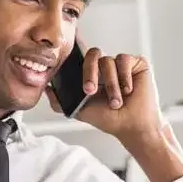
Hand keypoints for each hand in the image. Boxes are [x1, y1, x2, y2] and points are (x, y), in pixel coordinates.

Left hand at [46, 46, 162, 142]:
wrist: (132, 127)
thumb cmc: (110, 119)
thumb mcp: (80, 111)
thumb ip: (61, 101)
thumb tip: (46, 89)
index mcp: (93, 74)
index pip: (81, 59)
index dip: (76, 59)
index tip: (74, 70)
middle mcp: (106, 68)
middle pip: (93, 55)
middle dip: (89, 73)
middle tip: (90, 91)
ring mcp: (121, 65)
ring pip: (109, 61)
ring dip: (111, 85)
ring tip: (116, 102)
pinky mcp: (137, 64)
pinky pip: (125, 60)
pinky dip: (124, 77)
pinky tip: (128, 90)